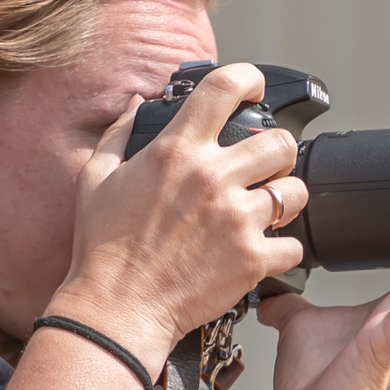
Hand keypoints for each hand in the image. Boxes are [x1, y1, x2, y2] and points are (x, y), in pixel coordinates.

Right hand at [49, 62, 308, 367]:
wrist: (116, 310)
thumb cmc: (102, 249)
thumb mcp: (95, 180)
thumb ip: (118, 134)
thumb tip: (137, 103)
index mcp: (176, 151)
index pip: (226, 87)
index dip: (248, 79)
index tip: (253, 88)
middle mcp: (212, 178)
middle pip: (281, 142)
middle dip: (278, 152)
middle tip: (265, 168)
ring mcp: (236, 219)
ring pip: (294, 192)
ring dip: (285, 199)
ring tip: (267, 212)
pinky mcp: (251, 260)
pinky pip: (293, 246)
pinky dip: (283, 250)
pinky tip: (263, 252)